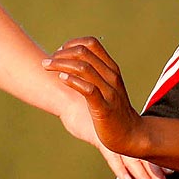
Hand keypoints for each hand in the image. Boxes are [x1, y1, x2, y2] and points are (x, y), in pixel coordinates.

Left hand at [47, 37, 150, 156]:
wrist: (131, 134)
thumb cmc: (114, 111)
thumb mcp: (107, 87)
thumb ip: (93, 74)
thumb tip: (71, 62)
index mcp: (112, 69)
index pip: (92, 43)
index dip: (72, 43)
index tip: (59, 52)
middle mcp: (111, 76)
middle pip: (83, 53)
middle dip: (61, 54)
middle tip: (47, 62)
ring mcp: (109, 91)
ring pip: (83, 68)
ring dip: (61, 64)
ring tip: (47, 67)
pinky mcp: (104, 108)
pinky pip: (88, 89)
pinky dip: (72, 81)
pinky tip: (61, 79)